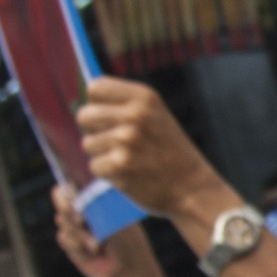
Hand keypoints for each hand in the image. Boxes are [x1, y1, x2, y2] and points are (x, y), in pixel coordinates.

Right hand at [54, 183, 165, 276]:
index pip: (71, 185)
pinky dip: (77, 246)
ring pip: (62, 221)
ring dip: (79, 234)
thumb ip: (96, 208)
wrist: (127, 266)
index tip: (74, 201)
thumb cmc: (127, 239)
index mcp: (94, 198)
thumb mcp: (114, 220)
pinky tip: (92, 253)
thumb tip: (79, 200)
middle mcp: (82, 209)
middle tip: (82, 221)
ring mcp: (74, 226)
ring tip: (97, 245)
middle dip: (70, 212)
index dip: (67, 192)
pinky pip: (63, 238)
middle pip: (61, 202)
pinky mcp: (70, 242)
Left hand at [76, 78, 226, 221]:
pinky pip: (94, 166)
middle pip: (85, 115)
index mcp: (144, 97)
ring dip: (103, 154)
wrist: (192, 187)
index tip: (109, 118)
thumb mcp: (155, 115)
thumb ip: (123, 104)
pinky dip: (108, 173)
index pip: (95, 88)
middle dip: (94, 131)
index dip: (97, 105)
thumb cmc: (168, 151)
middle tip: (117, 142)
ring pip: (88, 144)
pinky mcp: (119, 165)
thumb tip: (84, 103)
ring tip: (129, 159)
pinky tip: (129, 173)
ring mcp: (127, 140)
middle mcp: (135, 114)